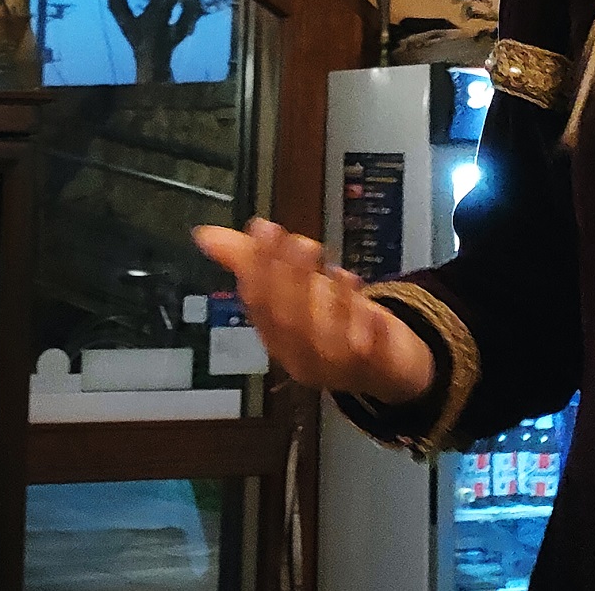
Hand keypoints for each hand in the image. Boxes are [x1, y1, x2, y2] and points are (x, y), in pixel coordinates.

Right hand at [194, 219, 435, 403]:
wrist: (390, 367)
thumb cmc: (334, 323)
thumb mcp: (296, 290)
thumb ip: (251, 261)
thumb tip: (205, 234)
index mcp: (278, 339)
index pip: (259, 306)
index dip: (258, 268)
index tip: (263, 228)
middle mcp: (303, 357)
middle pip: (289, 321)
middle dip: (289, 278)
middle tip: (296, 239)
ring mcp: (339, 367)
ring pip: (324, 336)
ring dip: (323, 295)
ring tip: (324, 261)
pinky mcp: (376, 366)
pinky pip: (368, 350)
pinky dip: (365, 320)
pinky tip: (361, 292)